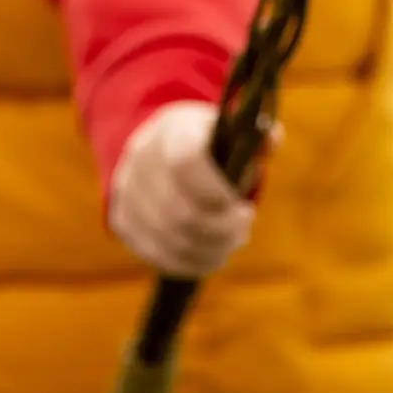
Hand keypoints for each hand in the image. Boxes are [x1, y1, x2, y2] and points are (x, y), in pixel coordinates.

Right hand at [108, 102, 256, 276]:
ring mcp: (127, 190)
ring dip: (208, 251)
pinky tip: (210, 256)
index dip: (218, 194)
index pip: (186, 162)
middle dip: (220, 231)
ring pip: (169, 239)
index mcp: (171, 130)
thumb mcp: (231, 129)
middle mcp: (141, 158)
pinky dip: (188, 263)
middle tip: (243, 231)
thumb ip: (256, 135)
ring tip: (230, 243)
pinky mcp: (121, 219)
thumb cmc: (208, 141)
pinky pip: (155, 254)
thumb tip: (271, 139)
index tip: (245, 210)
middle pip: (180, 212)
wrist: (158, 145)